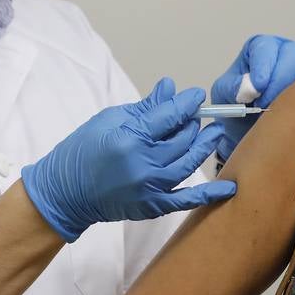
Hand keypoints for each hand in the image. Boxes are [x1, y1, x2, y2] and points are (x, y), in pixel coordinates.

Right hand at [21, 78, 236, 240]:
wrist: (64, 194)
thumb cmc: (82, 152)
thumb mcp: (108, 121)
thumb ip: (144, 108)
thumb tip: (170, 88)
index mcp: (128, 138)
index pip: (169, 116)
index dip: (187, 103)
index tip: (196, 96)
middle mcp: (142, 164)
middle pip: (182, 139)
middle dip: (193, 123)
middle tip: (197, 115)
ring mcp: (149, 188)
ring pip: (189, 163)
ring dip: (204, 146)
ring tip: (213, 133)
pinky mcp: (152, 206)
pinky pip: (186, 200)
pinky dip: (209, 194)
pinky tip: (229, 186)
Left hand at [210, 34, 294, 161]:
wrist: (245, 129)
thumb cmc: (234, 104)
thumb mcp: (224, 94)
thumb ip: (233, 87)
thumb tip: (250, 88)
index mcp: (260, 48)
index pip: (266, 48)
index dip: (263, 66)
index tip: (257, 88)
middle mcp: (285, 54)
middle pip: (292, 56)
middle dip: (279, 81)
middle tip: (265, 106)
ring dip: (292, 96)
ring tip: (273, 114)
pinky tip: (289, 118)